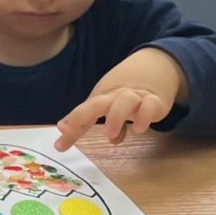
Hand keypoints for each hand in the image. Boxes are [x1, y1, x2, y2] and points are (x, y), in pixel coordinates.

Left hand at [55, 47, 185, 150]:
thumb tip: (67, 145)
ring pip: (125, 101)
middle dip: (83, 116)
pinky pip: (150, 106)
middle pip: (98, 103)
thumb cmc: (122, 95)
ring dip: (116, 117)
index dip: (72, 120)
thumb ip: (86, 127)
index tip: (60, 133)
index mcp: (102, 98)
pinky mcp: (155, 102)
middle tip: (69, 131)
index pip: (84, 109)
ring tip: (109, 135)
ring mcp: (136, 98)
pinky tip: (138, 128)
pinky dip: (144, 116)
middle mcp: (116, 96)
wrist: (154, 70)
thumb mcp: (104, 108)